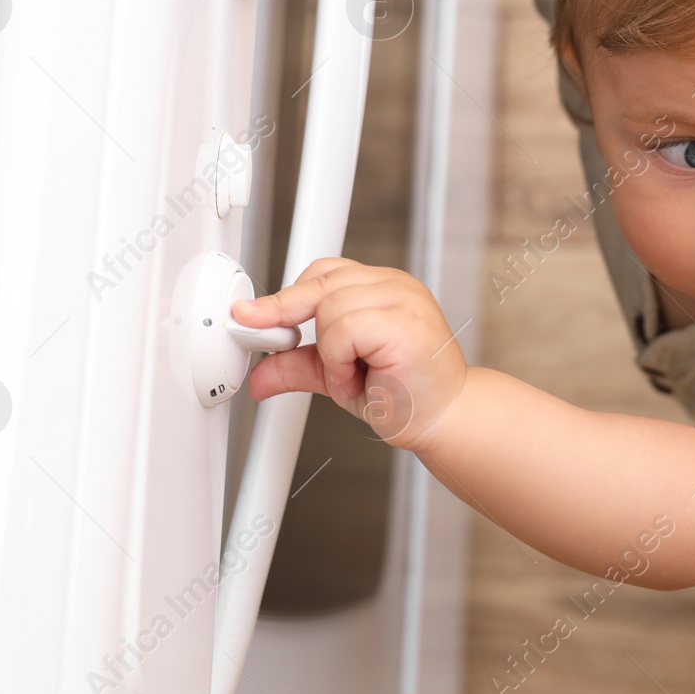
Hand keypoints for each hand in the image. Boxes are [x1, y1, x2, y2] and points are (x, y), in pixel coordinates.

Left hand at [231, 257, 467, 453]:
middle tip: (280, 344)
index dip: (285, 295)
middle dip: (288, 314)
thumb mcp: (337, 376)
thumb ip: (299, 366)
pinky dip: (339, 360)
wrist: (445, 421)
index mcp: (381, 287)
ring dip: (328, 353)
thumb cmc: (405, 395)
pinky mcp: (405, 323)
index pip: (323, 271)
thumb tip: (259, 375)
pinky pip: (344, 329)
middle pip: (320, 281)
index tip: (249, 316)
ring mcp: (403, 300)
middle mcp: (394, 286)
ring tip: (352, 377)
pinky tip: (358, 379)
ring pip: (329, 307)